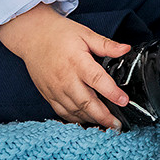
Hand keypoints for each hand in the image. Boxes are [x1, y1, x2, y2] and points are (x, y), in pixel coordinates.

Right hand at [0, 2, 131, 129]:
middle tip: (118, 125)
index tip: (124, 101)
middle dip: (104, 116)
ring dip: (92, 120)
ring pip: (76, 111)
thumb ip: (106, 45)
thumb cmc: (60, 34)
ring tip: (107, 125)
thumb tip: (126, 49)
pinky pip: (63, 113)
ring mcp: (56, 89)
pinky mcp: (49, 95)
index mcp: (77, 62)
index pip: (97, 80)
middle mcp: (66, 79)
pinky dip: (76, 120)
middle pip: (86, 102)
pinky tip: (88, 120)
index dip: (112, 93)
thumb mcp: (85, 34)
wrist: (33, 37)